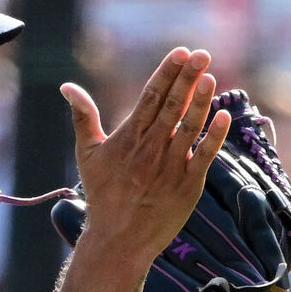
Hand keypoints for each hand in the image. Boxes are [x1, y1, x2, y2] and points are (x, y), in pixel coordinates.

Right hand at [61, 48, 229, 270]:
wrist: (118, 239)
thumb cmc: (102, 194)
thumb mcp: (87, 153)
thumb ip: (83, 117)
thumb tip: (67, 87)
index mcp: (129, 137)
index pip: (151, 96)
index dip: (168, 72)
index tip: (181, 52)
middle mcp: (150, 148)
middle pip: (172, 105)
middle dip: (187, 77)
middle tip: (202, 53)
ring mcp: (170, 166)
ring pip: (189, 126)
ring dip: (201, 100)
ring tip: (210, 76)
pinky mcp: (188, 186)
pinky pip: (204, 155)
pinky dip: (215, 136)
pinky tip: (224, 115)